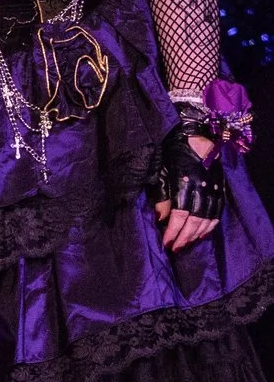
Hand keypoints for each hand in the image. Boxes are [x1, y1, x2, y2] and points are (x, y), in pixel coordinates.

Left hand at [155, 132, 222, 251]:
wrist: (199, 133)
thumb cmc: (173, 149)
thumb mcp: (161, 169)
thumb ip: (161, 194)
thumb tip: (160, 217)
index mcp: (186, 182)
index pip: (181, 214)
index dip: (173, 231)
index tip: (166, 243)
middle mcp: (203, 187)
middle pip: (196, 220)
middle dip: (184, 237)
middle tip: (175, 249)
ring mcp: (214, 187)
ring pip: (209, 218)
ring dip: (197, 234)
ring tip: (186, 245)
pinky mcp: (220, 187)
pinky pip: (217, 211)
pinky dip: (210, 225)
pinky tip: (202, 234)